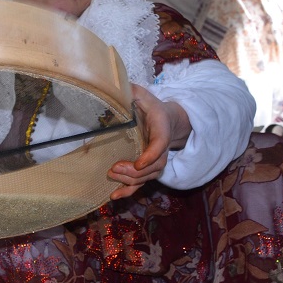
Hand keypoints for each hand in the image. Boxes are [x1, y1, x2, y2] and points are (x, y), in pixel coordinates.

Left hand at [107, 83, 191, 199]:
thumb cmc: (153, 108)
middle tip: (114, 168)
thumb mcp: (144, 96)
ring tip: (112, 175)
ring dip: (129, 180)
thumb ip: (132, 92)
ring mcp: (156, 161)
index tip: (138, 162)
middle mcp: (161, 148)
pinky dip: (128, 192)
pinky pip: (141, 184)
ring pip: (147, 177)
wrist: (169, 121)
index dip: (151, 155)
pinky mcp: (148, 169)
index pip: (160, 144)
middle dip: (134, 171)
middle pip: (153, 166)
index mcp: (161, 128)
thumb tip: (116, 85)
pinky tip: (114, 197)